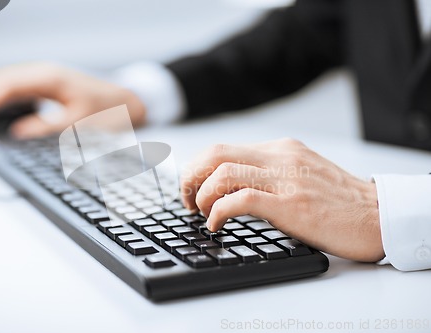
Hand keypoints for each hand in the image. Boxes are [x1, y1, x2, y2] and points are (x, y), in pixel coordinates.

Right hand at [0, 62, 145, 138]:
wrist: (126, 100)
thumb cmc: (107, 109)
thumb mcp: (80, 123)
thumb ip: (48, 127)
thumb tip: (17, 132)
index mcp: (50, 78)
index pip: (8, 86)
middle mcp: (43, 72)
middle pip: (0, 79)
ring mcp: (43, 76)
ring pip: (4, 80)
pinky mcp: (45, 84)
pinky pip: (14, 86)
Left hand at [180, 138, 383, 261]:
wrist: (379, 216)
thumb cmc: (339, 202)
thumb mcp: (302, 174)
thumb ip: (270, 172)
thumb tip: (233, 185)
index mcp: (281, 149)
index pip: (223, 148)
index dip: (197, 168)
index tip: (191, 188)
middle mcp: (280, 158)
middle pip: (215, 154)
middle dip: (190, 177)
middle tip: (187, 201)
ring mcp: (286, 179)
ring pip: (222, 172)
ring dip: (200, 195)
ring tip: (201, 213)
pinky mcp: (291, 204)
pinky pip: (240, 199)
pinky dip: (218, 211)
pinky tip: (215, 224)